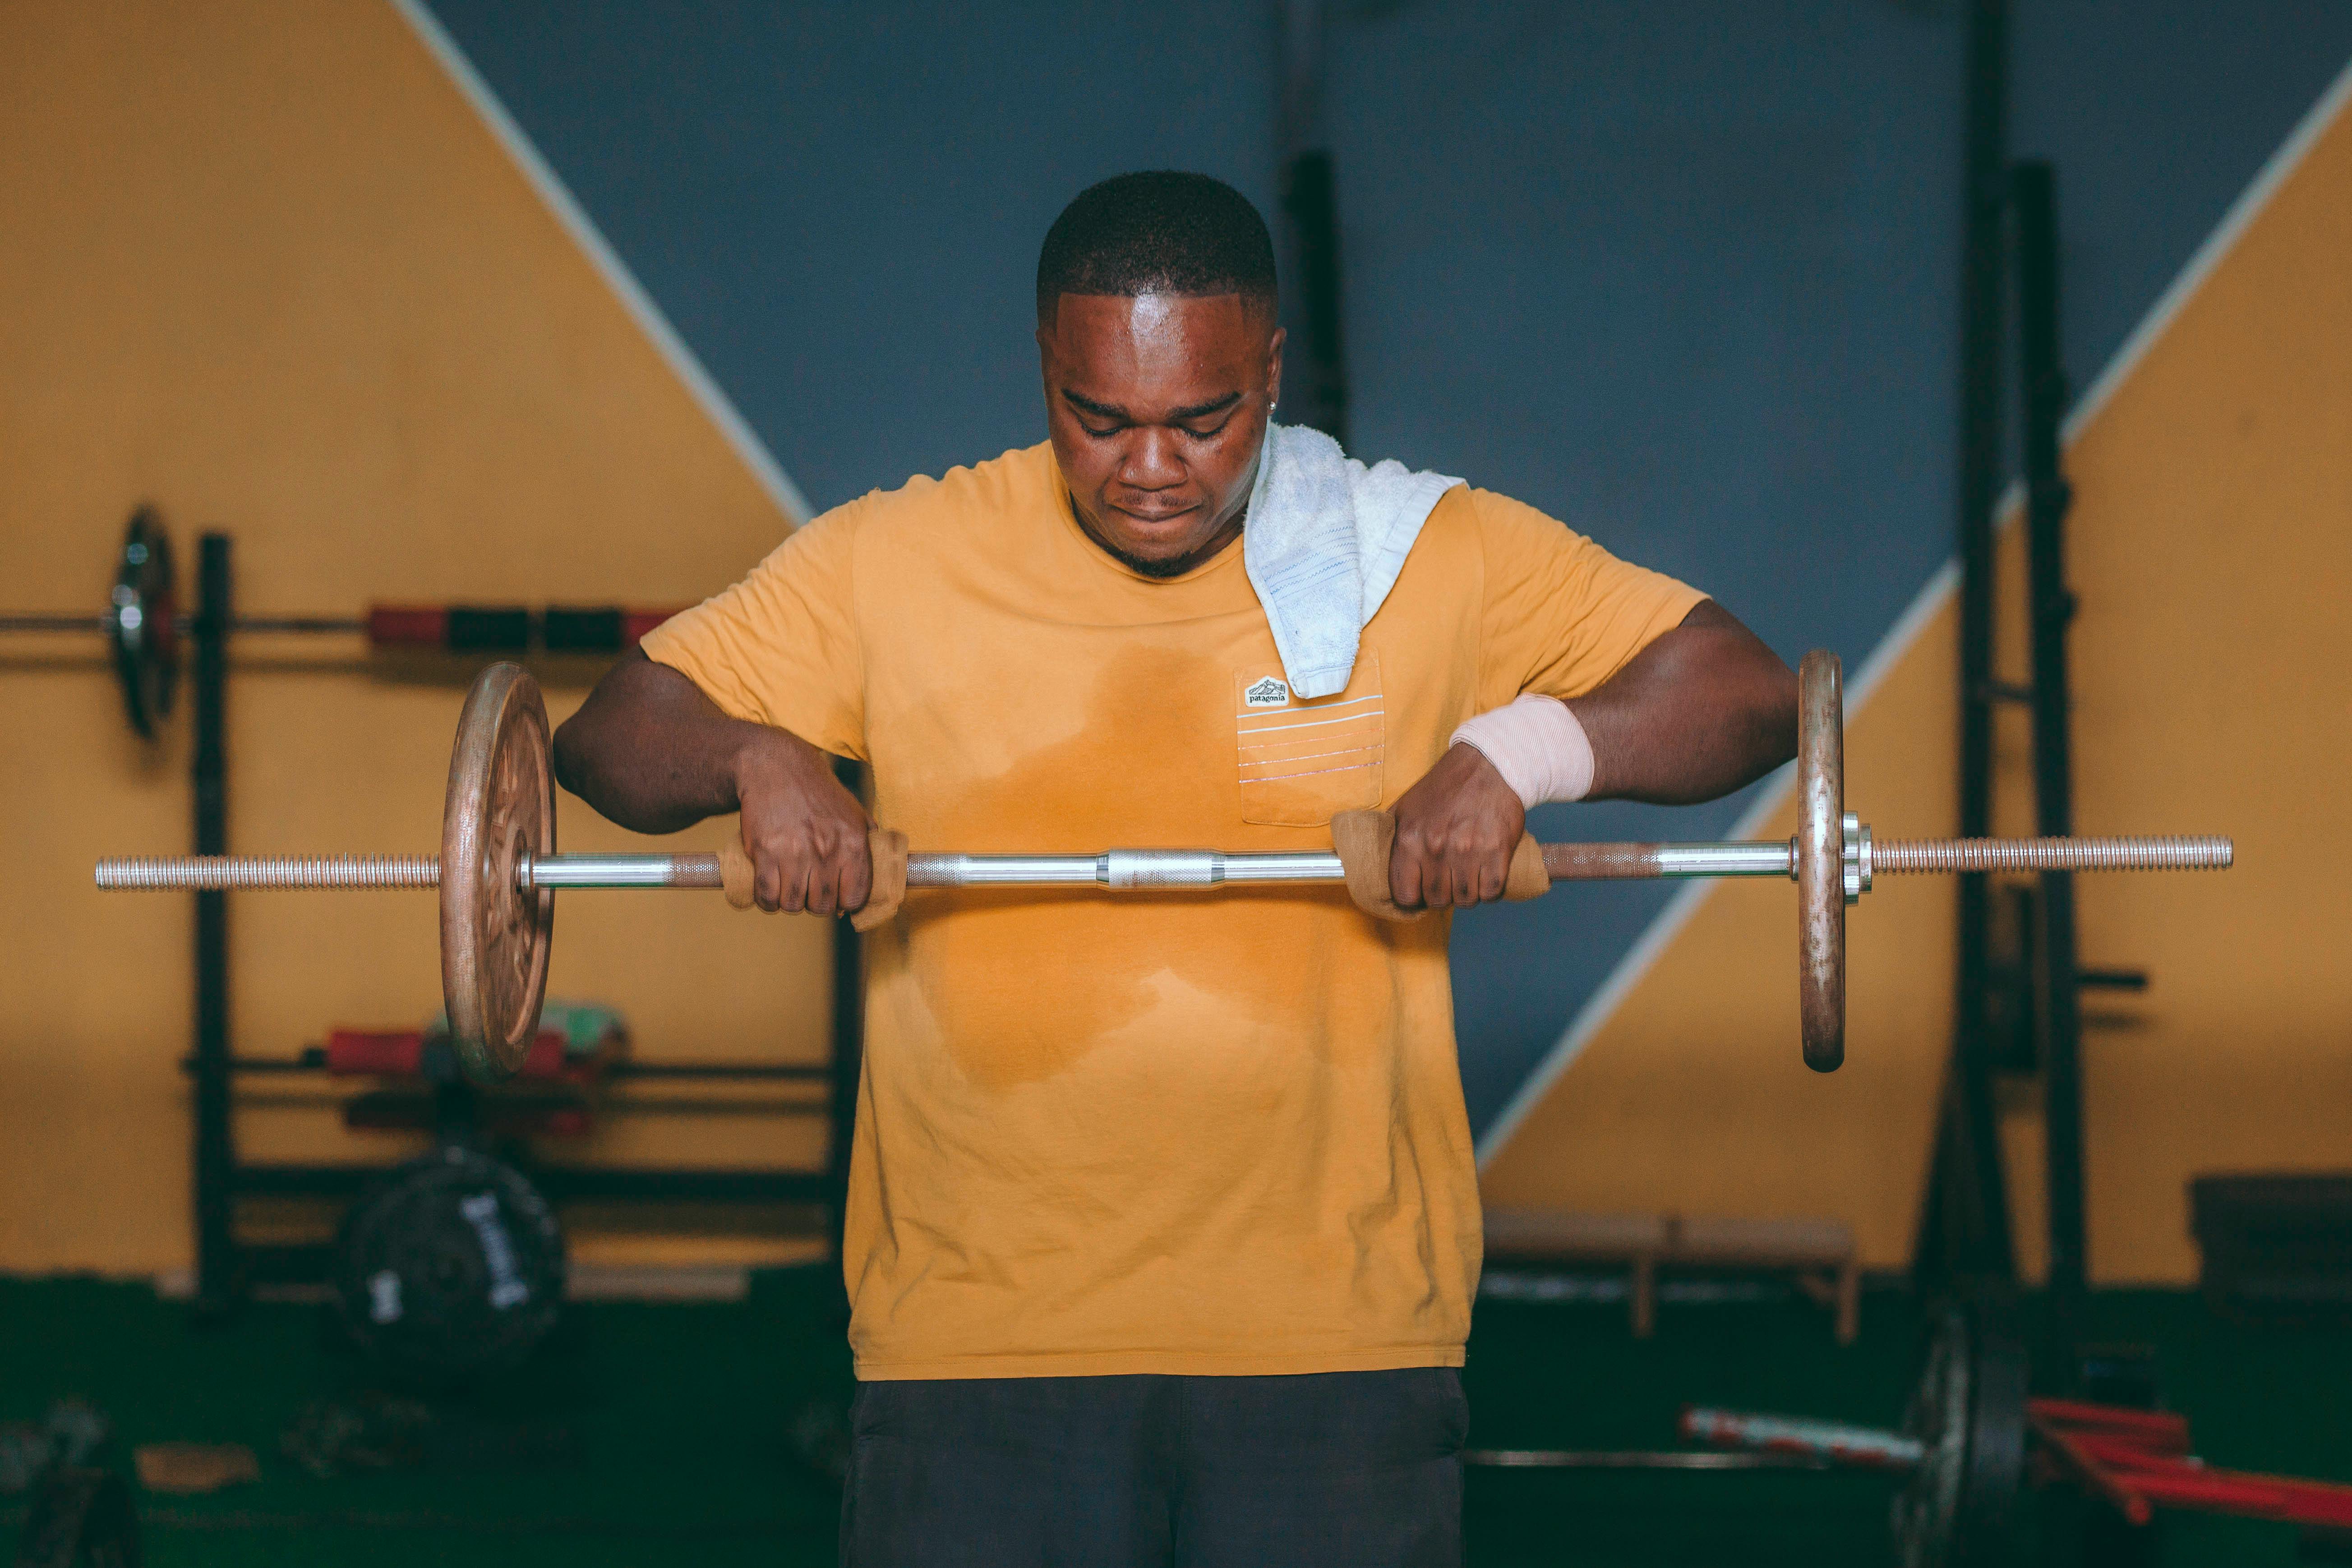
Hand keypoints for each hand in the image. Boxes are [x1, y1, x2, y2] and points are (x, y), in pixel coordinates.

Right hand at [732, 729, 871, 914]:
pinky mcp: (764, 851)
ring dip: (790, 902)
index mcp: (853, 843)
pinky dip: (767, 900)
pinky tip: (770, 890)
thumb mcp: (855, 813)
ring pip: (793, 904)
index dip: (846, 903)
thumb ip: (869, 847)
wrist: (777, 768)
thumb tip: (876, 882)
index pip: (855, 898)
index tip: (837, 896)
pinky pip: (766, 895)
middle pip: (823, 906)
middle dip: (816, 903)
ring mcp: (794, 852)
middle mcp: (826, 850)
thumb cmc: (819, 793)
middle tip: (810, 889)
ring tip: (790, 887)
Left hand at [1389, 742, 1526, 909]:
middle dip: (1442, 896)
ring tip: (1467, 877)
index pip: (1404, 895)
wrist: (1486, 765)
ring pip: (1466, 899)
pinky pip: (1492, 891)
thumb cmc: (1445, 787)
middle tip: (1447, 882)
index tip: (1420, 892)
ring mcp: (1468, 851)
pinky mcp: (1497, 851)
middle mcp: (1436, 848)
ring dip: (1467, 894)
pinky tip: (1485, 877)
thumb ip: (1391, 837)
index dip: (1412, 897)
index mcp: (1409, 838)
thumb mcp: (1406, 807)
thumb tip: (1376, 862)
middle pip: (1437, 900)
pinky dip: (1489, 891)